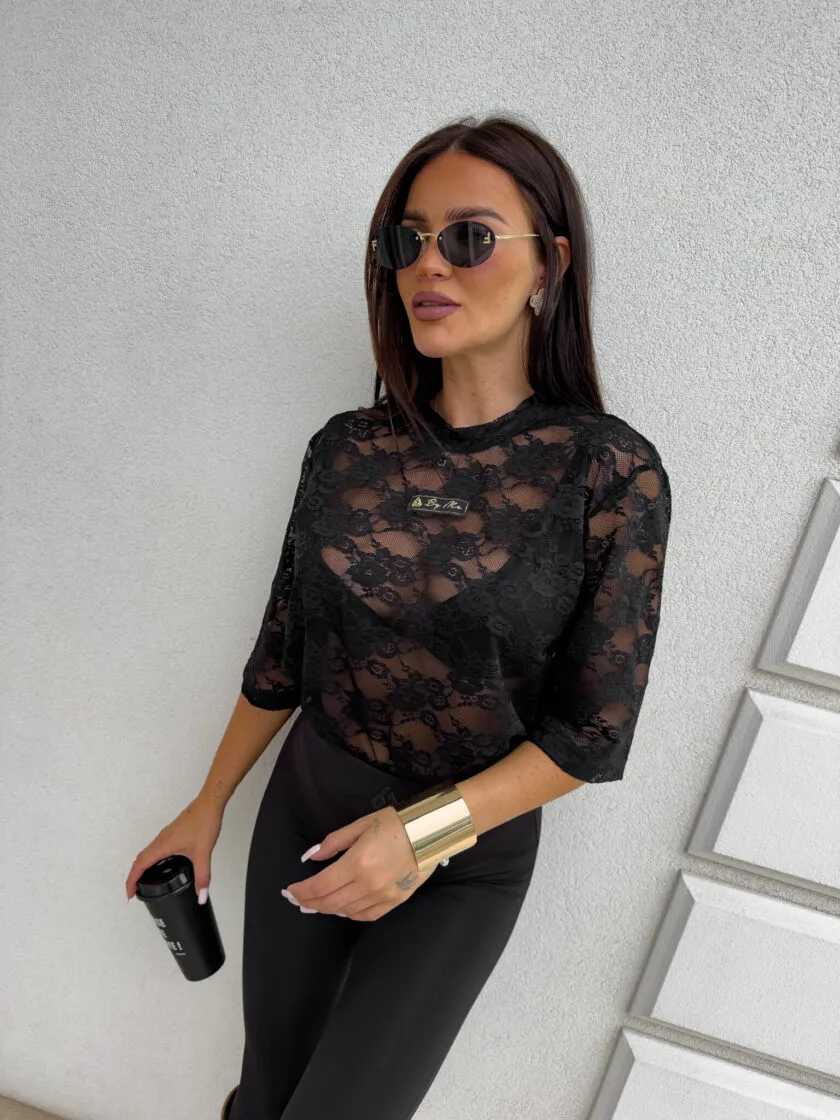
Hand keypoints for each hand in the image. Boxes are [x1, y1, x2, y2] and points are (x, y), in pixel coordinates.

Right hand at [124, 794, 223, 902]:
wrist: (209, 803)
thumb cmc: (204, 821)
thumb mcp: (203, 853)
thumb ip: (202, 876)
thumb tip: (200, 895)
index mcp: (162, 845)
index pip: (139, 865)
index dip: (131, 881)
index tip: (129, 894)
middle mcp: (161, 839)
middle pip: (139, 859)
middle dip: (133, 876)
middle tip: (134, 890)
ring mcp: (166, 835)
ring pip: (147, 852)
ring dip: (141, 867)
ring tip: (144, 880)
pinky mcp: (172, 833)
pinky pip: (155, 848)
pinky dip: (151, 859)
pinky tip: (162, 864)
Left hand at [283, 806, 439, 920]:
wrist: (431, 832)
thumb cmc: (396, 823)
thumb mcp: (361, 824)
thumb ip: (333, 842)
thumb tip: (311, 856)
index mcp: (357, 863)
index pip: (320, 886)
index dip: (301, 891)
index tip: (290, 891)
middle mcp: (368, 884)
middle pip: (330, 902)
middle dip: (309, 903)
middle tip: (296, 901)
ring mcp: (383, 895)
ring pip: (346, 911)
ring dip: (327, 909)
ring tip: (315, 904)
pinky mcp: (395, 901)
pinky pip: (367, 914)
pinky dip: (350, 914)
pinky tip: (342, 909)